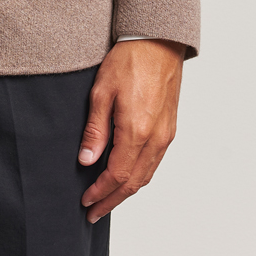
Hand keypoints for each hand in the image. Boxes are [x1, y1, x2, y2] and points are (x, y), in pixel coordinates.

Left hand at [78, 38, 184, 222]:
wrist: (158, 42)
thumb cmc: (129, 61)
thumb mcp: (102, 92)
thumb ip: (95, 130)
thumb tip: (87, 160)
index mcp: (137, 131)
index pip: (117, 175)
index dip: (100, 192)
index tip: (85, 201)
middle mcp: (156, 138)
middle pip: (134, 183)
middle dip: (112, 200)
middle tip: (93, 212)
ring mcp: (166, 135)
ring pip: (146, 175)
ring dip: (126, 192)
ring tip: (107, 200)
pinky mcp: (170, 129)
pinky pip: (154, 163)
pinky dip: (139, 176)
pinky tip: (126, 177)